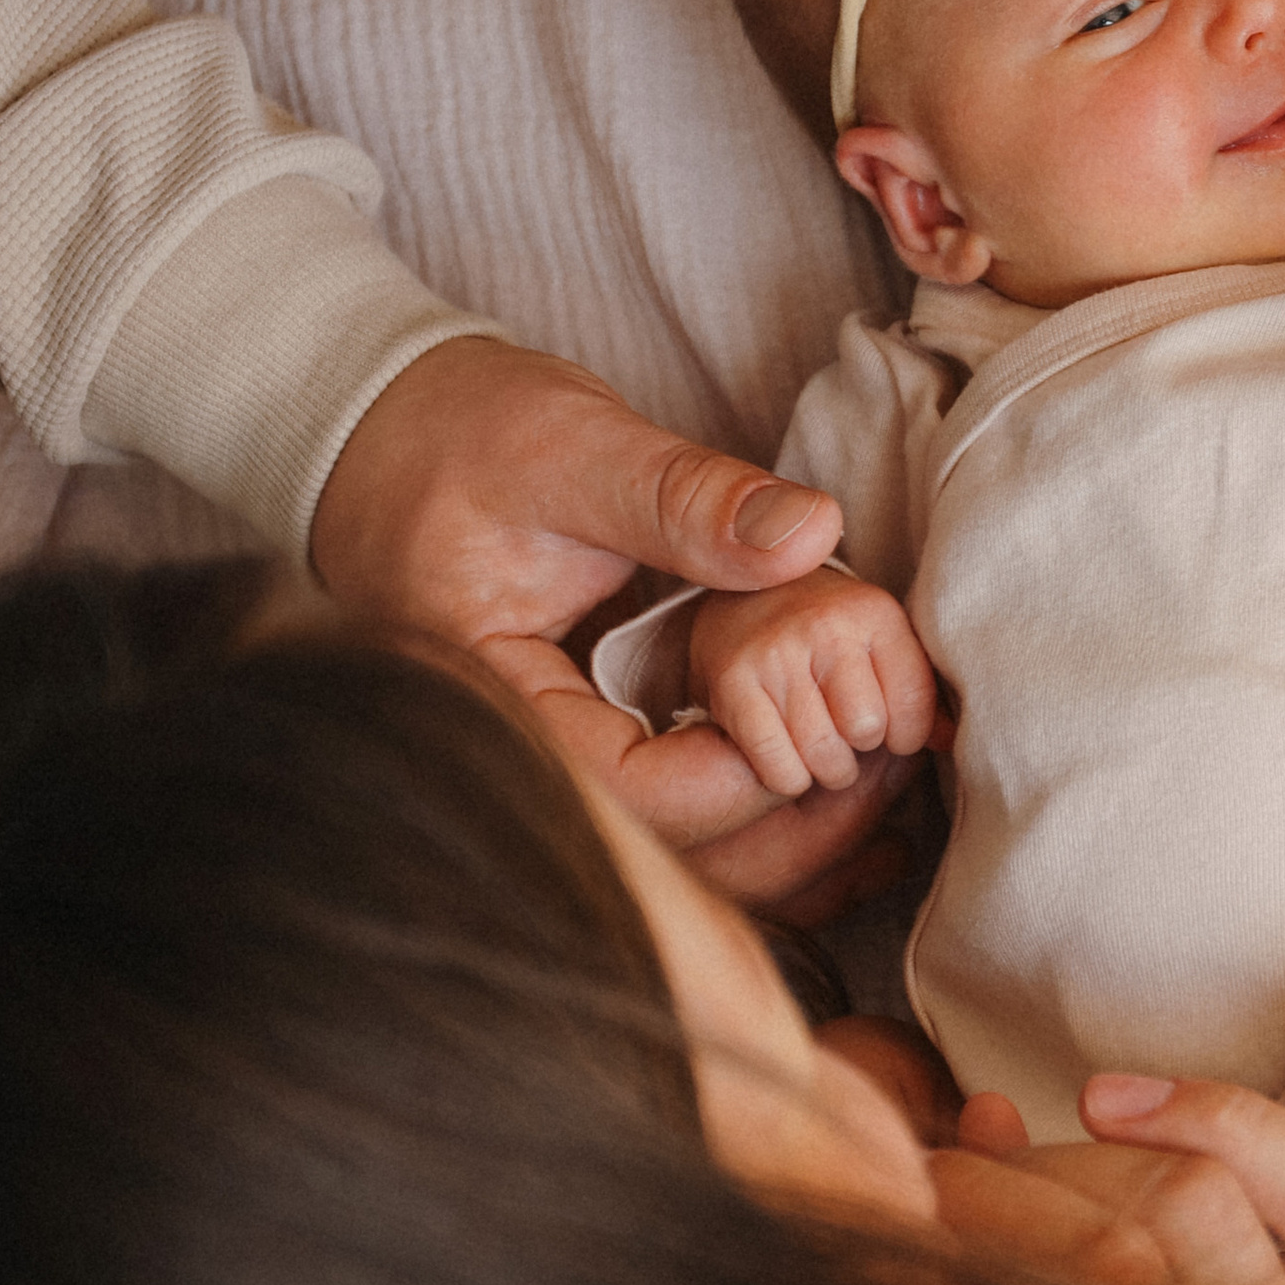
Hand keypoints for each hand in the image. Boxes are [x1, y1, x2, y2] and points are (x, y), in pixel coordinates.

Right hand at [313, 335, 875, 867]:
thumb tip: (813, 535)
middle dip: (789, 827)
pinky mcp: (588, 747)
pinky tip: (853, 816)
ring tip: (890, 784)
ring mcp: (552, 761)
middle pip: (665, 853)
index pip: (632, 795)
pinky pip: (677, 819)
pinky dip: (764, 821)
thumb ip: (687, 499)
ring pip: (677, 857)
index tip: (837, 729)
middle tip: (898, 771)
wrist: (386, 427)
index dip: (744, 775)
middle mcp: (516, 756)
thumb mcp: (576, 448)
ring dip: (787, 839)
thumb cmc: (461, 429)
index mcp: (493, 700)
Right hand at [691, 572, 939, 796]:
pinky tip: (789, 758)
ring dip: (827, 769)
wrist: (747, 600)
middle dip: (862, 747)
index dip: (906, 734)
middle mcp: (826, 626)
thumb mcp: (883, 645)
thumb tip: (953, 742)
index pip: (913, 706)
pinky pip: (778, 766)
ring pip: (823, 755)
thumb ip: (922, 693)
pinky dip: (788, 778)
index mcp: (875, 613)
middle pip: (866, 731)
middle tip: (846, 733)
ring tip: (821, 747)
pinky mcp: (733, 683)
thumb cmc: (830, 636)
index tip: (890, 728)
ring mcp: (776, 653)